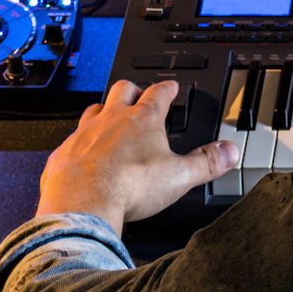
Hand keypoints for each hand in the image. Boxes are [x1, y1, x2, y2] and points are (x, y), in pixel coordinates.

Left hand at [36, 79, 239, 234]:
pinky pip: (71, 139)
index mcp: (143, 120)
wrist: (82, 205)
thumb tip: (228, 152)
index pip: (159, 92)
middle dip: (133, 90)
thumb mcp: (179, 176)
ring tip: (109, 119)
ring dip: (103, 111)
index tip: (171, 87)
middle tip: (139, 95)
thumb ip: (207, 162)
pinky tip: (83, 154)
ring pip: (94, 109)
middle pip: (123, 90)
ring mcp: (85, 133)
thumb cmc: (128, 187)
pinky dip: (80, 143)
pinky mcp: (64, 153)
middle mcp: (112, 119)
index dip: (167, 88)